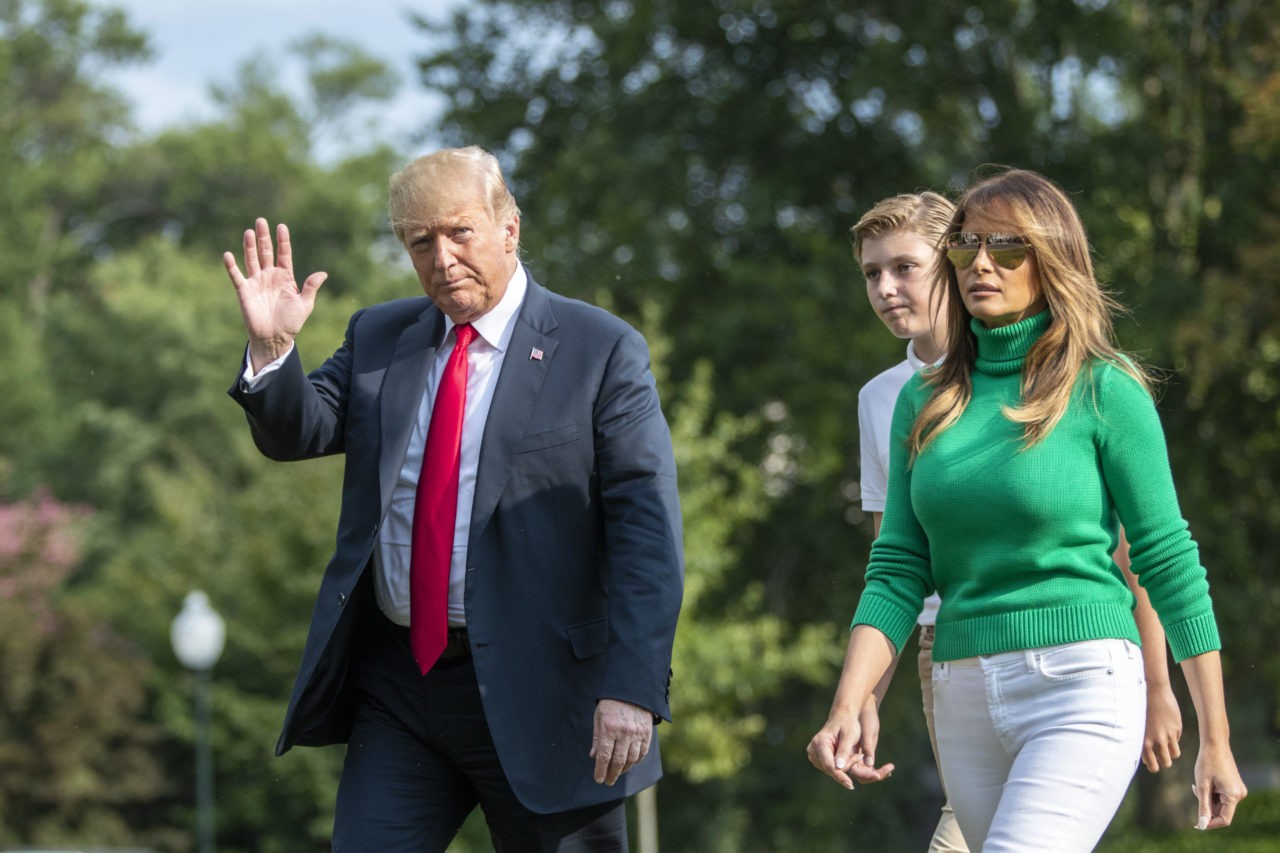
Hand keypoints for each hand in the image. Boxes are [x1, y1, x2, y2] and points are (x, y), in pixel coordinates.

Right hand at [222, 218, 326, 371]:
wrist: (274, 338)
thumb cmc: (291, 322)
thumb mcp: (305, 304)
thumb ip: (311, 288)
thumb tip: (323, 273)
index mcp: (285, 277)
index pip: (284, 254)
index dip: (283, 241)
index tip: (281, 226)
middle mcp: (270, 276)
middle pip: (266, 252)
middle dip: (264, 237)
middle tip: (261, 221)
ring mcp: (256, 282)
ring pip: (252, 259)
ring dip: (249, 246)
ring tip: (249, 232)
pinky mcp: (244, 291)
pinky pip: (236, 276)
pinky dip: (232, 266)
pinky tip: (228, 255)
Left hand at [590, 699, 652, 784]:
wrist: (632, 688)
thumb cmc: (611, 702)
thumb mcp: (599, 717)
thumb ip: (597, 738)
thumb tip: (594, 756)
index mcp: (609, 728)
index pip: (604, 756)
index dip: (601, 770)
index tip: (598, 779)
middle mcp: (624, 732)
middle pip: (618, 761)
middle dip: (612, 774)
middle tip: (608, 781)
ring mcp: (637, 733)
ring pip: (632, 759)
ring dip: (624, 770)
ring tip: (617, 774)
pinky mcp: (647, 732)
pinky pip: (643, 752)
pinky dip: (636, 761)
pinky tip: (630, 764)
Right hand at [806, 704, 894, 790]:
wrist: (843, 717)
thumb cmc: (848, 724)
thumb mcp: (849, 735)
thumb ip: (844, 751)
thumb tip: (839, 767)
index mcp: (819, 743)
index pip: (829, 765)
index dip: (840, 776)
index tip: (851, 785)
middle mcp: (813, 750)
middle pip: (830, 769)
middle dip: (846, 767)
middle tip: (859, 755)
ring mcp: (814, 755)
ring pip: (831, 770)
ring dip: (845, 766)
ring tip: (854, 753)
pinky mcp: (818, 759)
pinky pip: (831, 768)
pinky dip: (842, 765)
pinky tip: (849, 756)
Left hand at [1141, 682, 1181, 771]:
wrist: (1153, 693)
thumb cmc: (1141, 710)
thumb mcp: (1139, 729)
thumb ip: (1143, 744)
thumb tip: (1147, 759)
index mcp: (1144, 742)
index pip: (1153, 766)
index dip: (1154, 765)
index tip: (1154, 762)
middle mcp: (1157, 741)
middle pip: (1166, 763)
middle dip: (1164, 761)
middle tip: (1161, 754)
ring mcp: (1168, 735)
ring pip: (1175, 755)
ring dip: (1171, 752)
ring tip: (1166, 745)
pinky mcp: (1177, 729)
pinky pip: (1177, 740)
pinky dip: (1174, 739)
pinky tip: (1167, 730)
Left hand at [1192, 743, 1246, 829]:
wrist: (1215, 744)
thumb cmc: (1207, 762)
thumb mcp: (1202, 786)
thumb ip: (1203, 807)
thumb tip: (1202, 825)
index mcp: (1233, 795)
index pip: (1224, 820)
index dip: (1210, 823)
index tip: (1196, 822)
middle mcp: (1240, 795)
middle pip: (1222, 812)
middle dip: (1207, 807)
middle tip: (1196, 790)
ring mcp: (1238, 790)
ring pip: (1221, 804)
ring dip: (1208, 799)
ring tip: (1200, 784)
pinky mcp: (1235, 787)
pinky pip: (1223, 797)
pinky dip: (1212, 794)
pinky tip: (1205, 783)